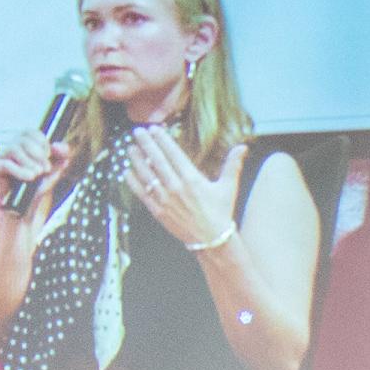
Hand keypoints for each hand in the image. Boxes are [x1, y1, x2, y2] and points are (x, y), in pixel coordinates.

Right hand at [0, 128, 71, 210]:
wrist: (26, 208)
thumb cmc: (37, 187)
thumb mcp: (54, 169)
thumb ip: (61, 156)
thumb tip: (61, 146)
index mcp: (21, 143)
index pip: (29, 132)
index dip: (40, 141)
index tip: (49, 155)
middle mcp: (8, 146)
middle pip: (21, 139)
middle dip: (37, 153)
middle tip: (46, 168)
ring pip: (13, 149)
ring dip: (28, 161)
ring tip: (37, 174)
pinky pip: (5, 164)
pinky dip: (20, 170)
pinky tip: (30, 177)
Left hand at [126, 129, 245, 249]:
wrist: (211, 240)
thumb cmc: (220, 212)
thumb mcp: (228, 186)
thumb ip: (233, 164)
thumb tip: (243, 146)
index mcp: (192, 178)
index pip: (173, 154)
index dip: (162, 140)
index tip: (154, 129)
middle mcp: (177, 187)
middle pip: (157, 161)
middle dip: (146, 144)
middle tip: (137, 131)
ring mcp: (165, 200)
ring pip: (147, 176)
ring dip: (137, 160)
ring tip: (130, 148)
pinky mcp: (158, 212)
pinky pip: (142, 194)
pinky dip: (133, 182)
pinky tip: (127, 172)